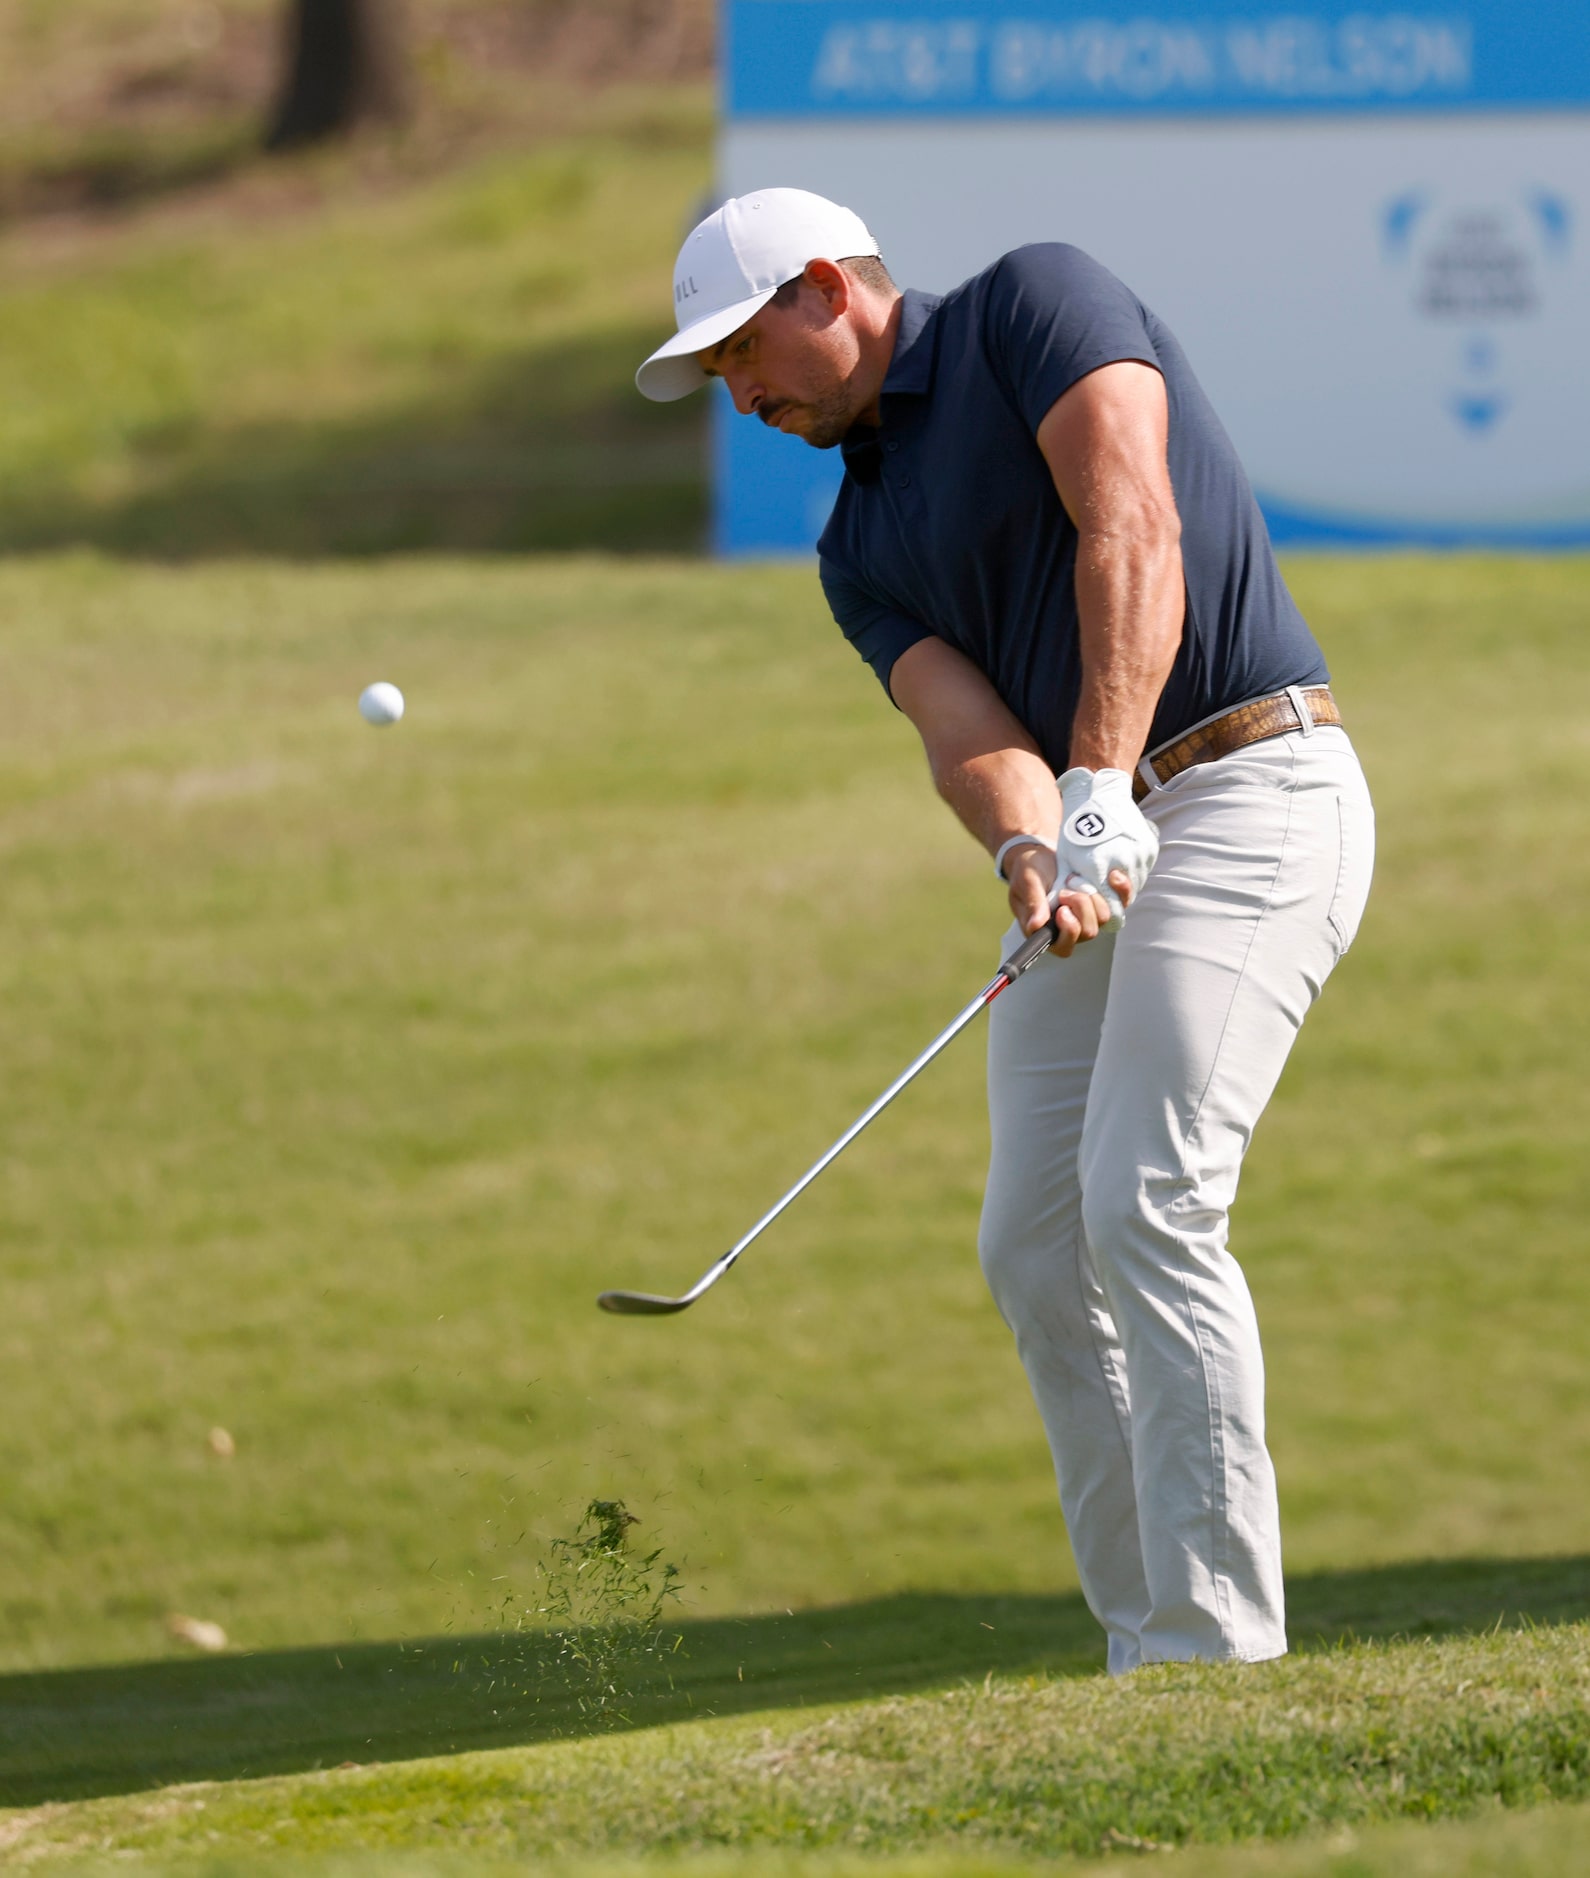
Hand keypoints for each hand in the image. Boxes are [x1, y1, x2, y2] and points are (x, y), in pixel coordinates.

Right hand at [1005, 842, 1131, 958]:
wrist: (1043, 854)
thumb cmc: (1030, 870)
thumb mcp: (1026, 881)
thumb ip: (1032, 902)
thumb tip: (1035, 926)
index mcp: (1047, 931)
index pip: (1063, 946)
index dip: (1069, 932)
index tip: (1062, 910)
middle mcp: (1070, 928)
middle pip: (1088, 932)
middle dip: (1080, 907)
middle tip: (1065, 890)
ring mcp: (1089, 916)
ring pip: (1104, 917)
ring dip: (1092, 897)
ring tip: (1074, 880)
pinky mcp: (1102, 901)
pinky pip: (1121, 902)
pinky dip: (1120, 889)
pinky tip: (1112, 875)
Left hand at [1056, 767, 1158, 925]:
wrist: (1098, 795)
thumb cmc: (1075, 830)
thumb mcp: (1066, 860)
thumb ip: (1069, 888)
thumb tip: (1068, 910)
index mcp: (1100, 869)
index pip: (1112, 912)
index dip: (1104, 912)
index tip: (1095, 904)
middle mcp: (1124, 864)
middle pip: (1125, 901)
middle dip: (1113, 898)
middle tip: (1100, 882)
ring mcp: (1140, 855)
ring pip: (1136, 886)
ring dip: (1124, 885)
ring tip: (1109, 868)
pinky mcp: (1149, 848)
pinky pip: (1143, 870)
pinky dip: (1132, 870)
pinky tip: (1119, 858)